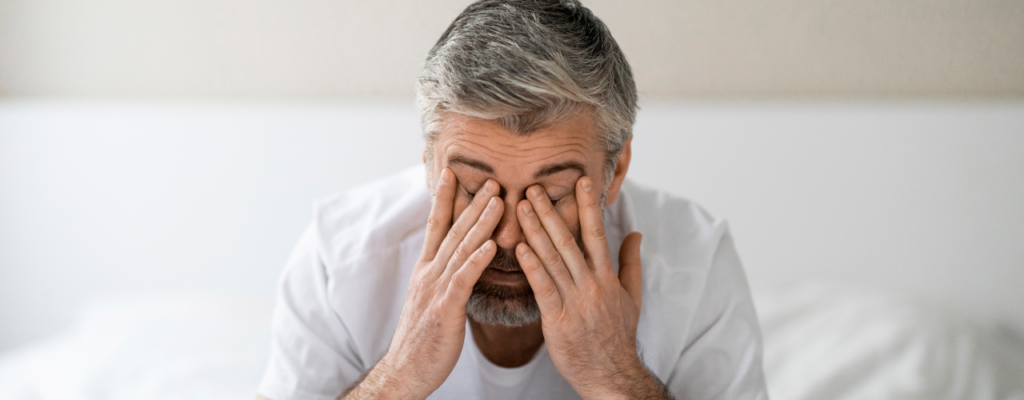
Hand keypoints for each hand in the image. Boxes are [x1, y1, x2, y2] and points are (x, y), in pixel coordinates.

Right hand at [345, 168, 501, 398]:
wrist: (405, 371)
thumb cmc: (423, 339)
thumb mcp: (430, 300)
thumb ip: (442, 277)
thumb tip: (456, 261)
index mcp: (426, 271)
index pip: (435, 227)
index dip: (444, 199)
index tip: (452, 173)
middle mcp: (429, 274)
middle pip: (453, 232)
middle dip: (472, 203)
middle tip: (491, 180)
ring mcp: (435, 290)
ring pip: (461, 249)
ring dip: (480, 223)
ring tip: (498, 201)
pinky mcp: (445, 310)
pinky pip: (462, 280)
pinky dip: (476, 260)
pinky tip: (491, 246)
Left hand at [515, 176, 664, 399]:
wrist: (611, 375)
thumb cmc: (618, 336)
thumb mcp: (631, 297)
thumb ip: (630, 263)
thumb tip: (635, 233)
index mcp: (607, 276)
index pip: (597, 233)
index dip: (588, 206)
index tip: (580, 181)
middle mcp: (592, 284)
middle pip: (569, 240)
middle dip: (551, 212)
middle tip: (533, 187)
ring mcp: (576, 301)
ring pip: (553, 259)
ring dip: (535, 231)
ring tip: (521, 207)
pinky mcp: (559, 319)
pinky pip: (544, 287)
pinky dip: (532, 265)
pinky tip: (519, 247)